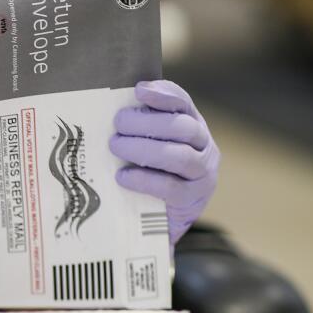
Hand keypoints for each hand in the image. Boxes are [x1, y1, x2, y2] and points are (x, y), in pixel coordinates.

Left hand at [111, 81, 220, 244]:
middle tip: (117, 124)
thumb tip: (108, 110)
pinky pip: (170, 187)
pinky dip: (144, 180)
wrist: (160, 222)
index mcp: (192, 126)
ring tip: (116, 147)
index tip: (138, 90)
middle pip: (180, 127)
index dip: (162, 94)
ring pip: (178, 156)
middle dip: (146, 123)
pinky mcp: (192, 200)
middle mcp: (203, 146)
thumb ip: (138, 130)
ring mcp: (202, 173)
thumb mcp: (145, 148)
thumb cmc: (149, 176)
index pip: (182, 103)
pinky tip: (122, 176)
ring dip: (143, 149)